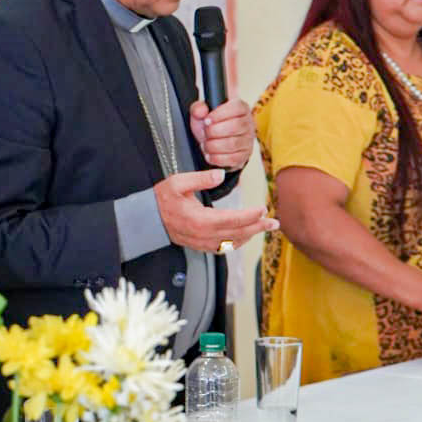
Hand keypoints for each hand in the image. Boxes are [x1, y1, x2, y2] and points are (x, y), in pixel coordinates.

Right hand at [154, 168, 278, 252]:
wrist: (147, 218)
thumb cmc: (162, 198)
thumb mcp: (178, 182)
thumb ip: (200, 179)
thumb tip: (220, 174)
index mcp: (200, 219)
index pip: (232, 219)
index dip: (250, 216)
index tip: (263, 209)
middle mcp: (203, 234)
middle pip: (237, 233)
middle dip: (258, 228)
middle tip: (274, 223)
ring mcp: (201, 242)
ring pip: (232, 243)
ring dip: (250, 235)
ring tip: (264, 227)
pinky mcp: (200, 245)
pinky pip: (223, 248)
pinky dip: (237, 242)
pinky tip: (245, 236)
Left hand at [189, 98, 253, 169]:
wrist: (213, 143)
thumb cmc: (211, 125)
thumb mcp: (202, 114)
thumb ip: (198, 108)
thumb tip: (201, 110)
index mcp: (240, 108)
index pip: (236, 108)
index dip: (219, 114)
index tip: (206, 120)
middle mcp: (247, 123)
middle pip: (235, 126)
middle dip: (214, 131)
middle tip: (205, 133)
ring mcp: (248, 140)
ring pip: (233, 144)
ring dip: (213, 145)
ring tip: (205, 144)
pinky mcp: (244, 155)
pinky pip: (232, 158)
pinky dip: (217, 158)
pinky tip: (209, 154)